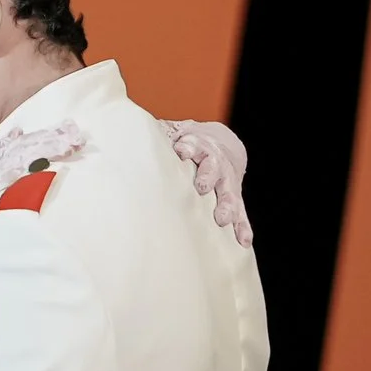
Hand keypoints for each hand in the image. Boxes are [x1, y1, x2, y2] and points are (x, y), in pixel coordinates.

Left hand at [168, 120, 254, 246]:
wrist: (222, 145)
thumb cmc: (189, 142)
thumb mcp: (176, 132)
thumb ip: (160, 135)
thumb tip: (127, 129)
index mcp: (200, 147)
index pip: (195, 144)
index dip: (189, 147)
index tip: (181, 151)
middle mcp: (216, 165)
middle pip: (214, 169)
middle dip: (207, 177)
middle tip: (201, 187)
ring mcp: (227, 184)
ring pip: (229, 195)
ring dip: (226, 206)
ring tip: (222, 219)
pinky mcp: (234, 200)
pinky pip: (241, 216)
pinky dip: (243, 228)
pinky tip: (243, 242)